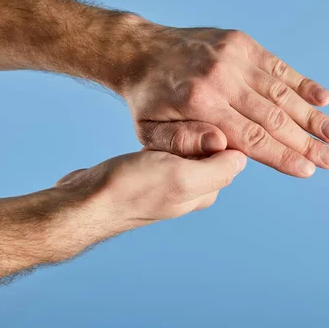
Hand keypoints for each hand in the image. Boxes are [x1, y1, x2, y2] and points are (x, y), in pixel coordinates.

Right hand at [54, 149, 246, 223]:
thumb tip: (242, 156)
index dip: (216, 136)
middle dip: (195, 135)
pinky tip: (149, 141)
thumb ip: (217, 169)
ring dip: (176, 137)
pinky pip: (165, 152)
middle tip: (172, 133)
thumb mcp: (182, 177)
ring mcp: (169, 184)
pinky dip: (162, 141)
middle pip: (207, 150)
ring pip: (185, 148)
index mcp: (206, 192)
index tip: (197, 127)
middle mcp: (192, 190)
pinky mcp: (149, 175)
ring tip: (158, 138)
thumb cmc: (132, 188)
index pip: (227, 155)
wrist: (86, 200)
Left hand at [123, 26, 328, 177]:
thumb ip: (184, 144)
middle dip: (306, 142)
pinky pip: (277, 65)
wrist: (141, 50)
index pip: (251, 138)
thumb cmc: (148, 100)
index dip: (282, 155)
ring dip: (311, 115)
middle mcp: (221, 79)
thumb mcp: (150, 132)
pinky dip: (301, 82)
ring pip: (280, 92)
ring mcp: (233, 57)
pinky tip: (323, 98)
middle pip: (273, 117)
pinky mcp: (240, 43)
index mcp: (200, 106)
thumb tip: (222, 148)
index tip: (308, 170)